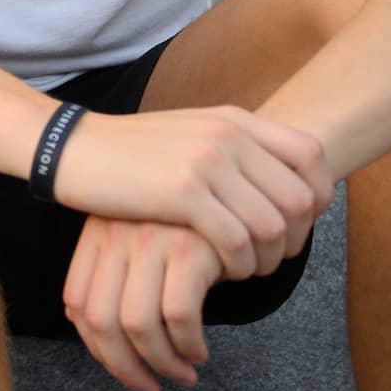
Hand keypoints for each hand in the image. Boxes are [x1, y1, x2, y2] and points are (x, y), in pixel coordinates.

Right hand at [49, 107, 329, 282]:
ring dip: (266, 259)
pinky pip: (237, 241)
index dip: (318, 196)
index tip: (297, 224)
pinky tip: (220, 272)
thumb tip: (281, 181)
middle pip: (301, 200)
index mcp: (235, 119)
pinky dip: (238, 265)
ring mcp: (206, 161)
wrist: (72, 149)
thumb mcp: (192, 133)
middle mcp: (228, 135)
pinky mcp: (182, 193)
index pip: (313, 155)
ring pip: (272, 227)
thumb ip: (236, 147)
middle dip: (294, 240)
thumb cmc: (131, 152)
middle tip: (269, 257)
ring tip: (244, 269)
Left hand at [64, 217, 223, 390]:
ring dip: (161, 363)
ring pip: (137, 325)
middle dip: (124, 368)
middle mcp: (117, 235)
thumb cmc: (188, 223)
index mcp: (97, 233)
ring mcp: (151, 240)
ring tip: (183, 374)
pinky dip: (188, 345)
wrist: (235, 185)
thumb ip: (121, 276)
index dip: (96, 346)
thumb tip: (110, 344)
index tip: (123, 370)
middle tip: (150, 389)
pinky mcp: (190, 248)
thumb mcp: (143, 238)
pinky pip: (179, 316)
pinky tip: (200, 352)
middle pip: (99, 320)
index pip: (76, 303)